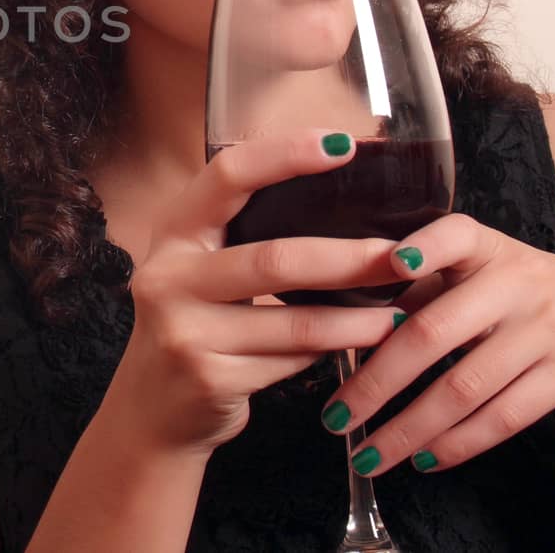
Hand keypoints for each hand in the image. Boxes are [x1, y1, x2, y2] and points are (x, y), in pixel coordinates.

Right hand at [108, 129, 410, 455]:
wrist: (152, 409)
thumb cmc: (196, 322)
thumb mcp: (201, 268)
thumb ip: (245, 235)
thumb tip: (342, 197)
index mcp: (172, 232)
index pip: (227, 176)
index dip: (285, 155)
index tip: (343, 146)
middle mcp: (168, 276)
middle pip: (274, 258)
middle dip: (348, 257)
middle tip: (403, 255)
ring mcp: (185, 331)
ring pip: (293, 322)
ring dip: (357, 318)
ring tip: (400, 311)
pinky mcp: (209, 378)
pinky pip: (289, 361)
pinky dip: (330, 352)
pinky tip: (357, 346)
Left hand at [318, 212, 554, 476]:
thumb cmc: (516, 296)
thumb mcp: (480, 272)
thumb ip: (422, 287)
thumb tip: (342, 323)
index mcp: (485, 247)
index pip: (456, 235)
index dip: (426, 247)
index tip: (393, 263)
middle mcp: (519, 283)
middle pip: (436, 332)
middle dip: (377, 381)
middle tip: (334, 418)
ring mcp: (549, 329)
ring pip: (466, 387)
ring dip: (410, 428)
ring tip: (369, 455)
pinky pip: (503, 416)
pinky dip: (458, 442)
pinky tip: (422, 459)